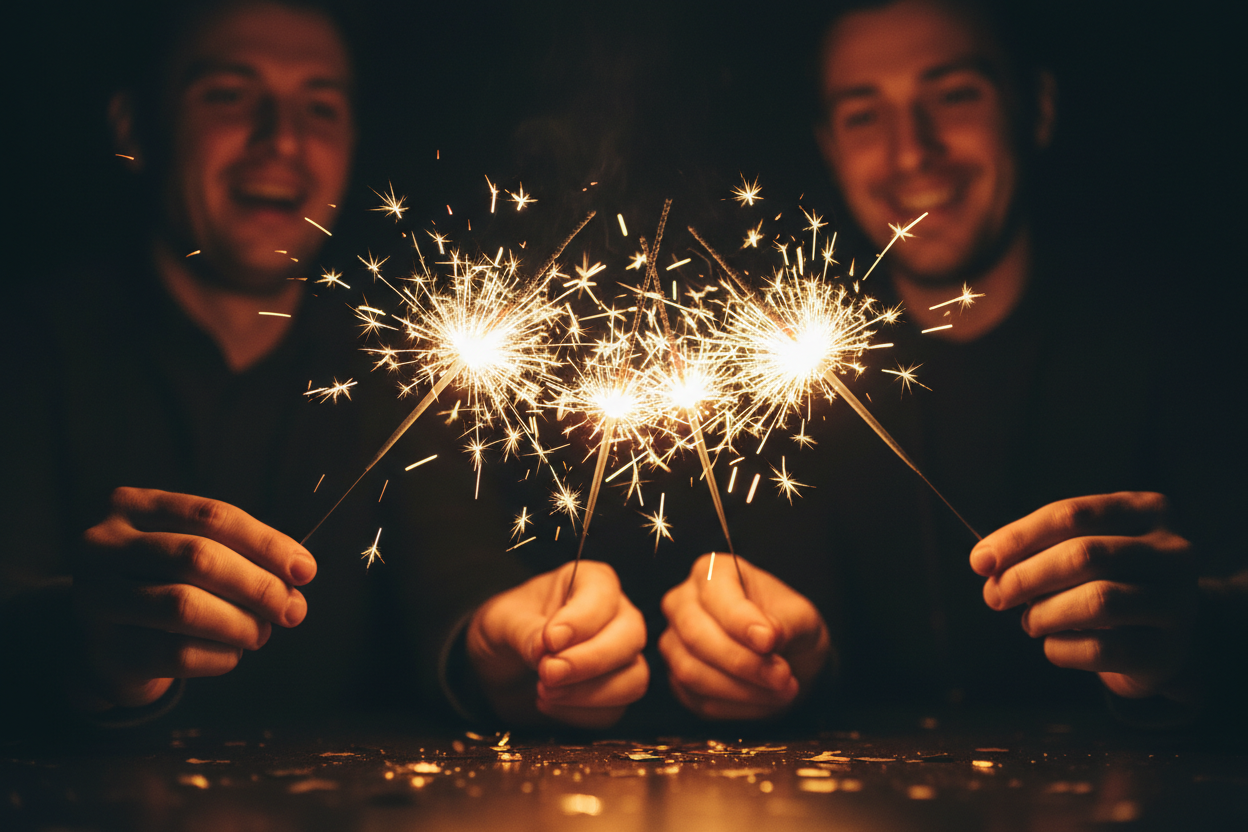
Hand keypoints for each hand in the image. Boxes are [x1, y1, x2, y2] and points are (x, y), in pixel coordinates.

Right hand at [73, 487, 315, 709]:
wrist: (111, 641)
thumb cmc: (166, 584)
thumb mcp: (194, 551)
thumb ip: (241, 553)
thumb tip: (299, 572)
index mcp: (133, 506)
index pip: (212, 516)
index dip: (266, 543)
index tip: (305, 570)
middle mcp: (102, 545)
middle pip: (198, 558)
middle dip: (258, 586)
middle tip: (293, 610)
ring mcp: (94, 597)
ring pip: (184, 606)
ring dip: (240, 623)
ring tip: (262, 633)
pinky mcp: (103, 649)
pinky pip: (174, 653)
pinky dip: (218, 655)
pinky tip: (231, 654)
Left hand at [466, 560, 647, 728]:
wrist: (500, 664)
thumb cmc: (506, 627)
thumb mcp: (501, 620)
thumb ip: (524, 630)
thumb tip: (547, 648)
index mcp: (591, 582)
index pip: (604, 596)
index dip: (581, 621)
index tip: (550, 640)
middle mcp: (616, 615)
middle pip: (630, 638)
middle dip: (589, 662)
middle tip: (547, 673)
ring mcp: (621, 657)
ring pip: (634, 679)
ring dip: (588, 694)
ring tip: (544, 691)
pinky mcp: (615, 693)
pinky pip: (614, 711)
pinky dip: (580, 714)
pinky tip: (548, 703)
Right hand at [660, 554, 829, 719]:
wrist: (788, 657)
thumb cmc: (789, 626)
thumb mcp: (801, 617)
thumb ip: (785, 623)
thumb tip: (765, 636)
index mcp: (710, 573)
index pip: (715, 595)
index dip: (741, 621)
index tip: (770, 641)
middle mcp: (682, 603)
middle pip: (696, 636)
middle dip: (743, 662)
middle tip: (782, 675)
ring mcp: (674, 643)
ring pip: (692, 672)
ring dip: (743, 689)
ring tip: (782, 689)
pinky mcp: (678, 681)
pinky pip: (699, 700)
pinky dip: (738, 707)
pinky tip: (766, 700)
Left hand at [971, 492, 1196, 699]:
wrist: (1158, 637)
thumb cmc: (1107, 580)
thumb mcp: (1082, 548)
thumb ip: (1036, 547)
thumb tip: (984, 560)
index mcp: (1149, 511)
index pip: (1071, 514)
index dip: (1018, 538)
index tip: (980, 561)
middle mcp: (1174, 552)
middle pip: (1084, 555)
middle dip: (1025, 577)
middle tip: (994, 596)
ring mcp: (1179, 603)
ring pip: (1098, 601)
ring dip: (1045, 613)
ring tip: (1029, 621)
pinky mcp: (1169, 651)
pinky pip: (1103, 649)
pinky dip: (1062, 648)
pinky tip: (1053, 644)